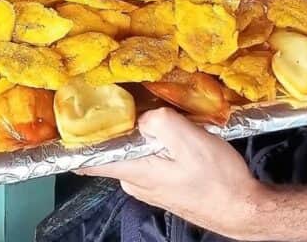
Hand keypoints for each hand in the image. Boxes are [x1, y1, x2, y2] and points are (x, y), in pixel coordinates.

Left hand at [78, 108, 264, 239]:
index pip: (89, 158)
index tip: (63, 118)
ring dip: (143, 131)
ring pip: (134, 149)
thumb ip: (160, 122)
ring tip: (164, 113)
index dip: (73, 139)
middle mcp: (135, 181)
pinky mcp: (163, 184)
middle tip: (129, 96)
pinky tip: (179, 134)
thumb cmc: (219, 182)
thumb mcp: (191, 141)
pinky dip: (158, 142)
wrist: (243, 210)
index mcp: (134, 171)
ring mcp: (148, 184)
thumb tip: (144, 114)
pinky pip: (150, 156)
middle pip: (113, 146)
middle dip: (118, 122)